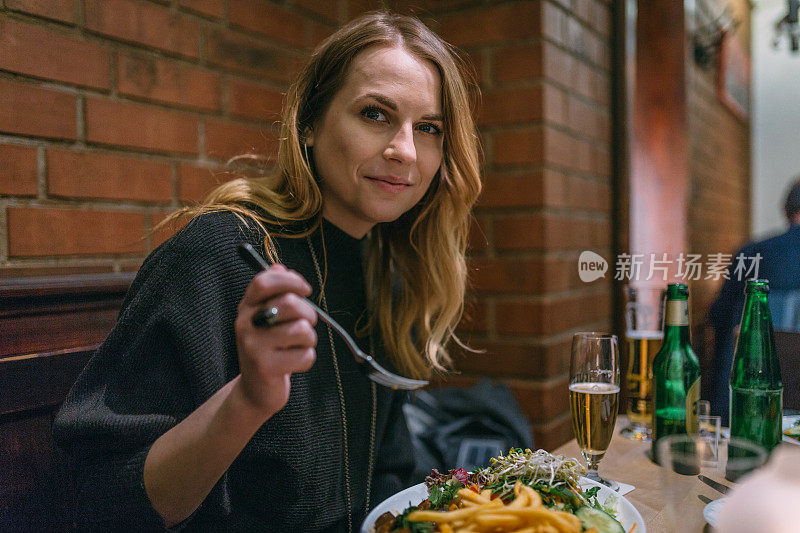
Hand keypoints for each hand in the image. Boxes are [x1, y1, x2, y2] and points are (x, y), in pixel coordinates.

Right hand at [234, 264, 316, 414]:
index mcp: (246, 307)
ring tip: (298, 346)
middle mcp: (245, 324)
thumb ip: (275, 293)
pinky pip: (305, 356)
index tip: (305, 289)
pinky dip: (307, 360)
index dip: (290, 280)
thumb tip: (280, 266)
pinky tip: (293, 364)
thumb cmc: (269, 348)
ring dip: (309, 340)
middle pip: (290, 304)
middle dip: (309, 314)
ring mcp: (253, 347)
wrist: (256, 389)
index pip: (264, 281)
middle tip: (307, 324)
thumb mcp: (267, 317)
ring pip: (302, 330)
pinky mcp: (265, 367)